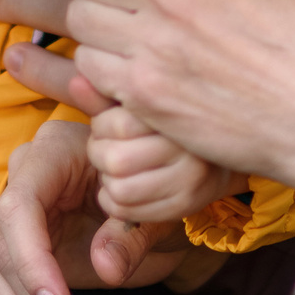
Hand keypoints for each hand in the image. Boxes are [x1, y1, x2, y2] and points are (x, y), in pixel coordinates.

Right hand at [0, 121, 191, 294]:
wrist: (157, 203)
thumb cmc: (157, 196)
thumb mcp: (156, 211)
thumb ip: (130, 234)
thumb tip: (106, 269)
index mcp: (53, 154)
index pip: (20, 208)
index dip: (33, 262)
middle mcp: (23, 182)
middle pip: (4, 253)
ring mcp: (13, 220)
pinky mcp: (11, 252)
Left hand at [89, 103, 249, 223]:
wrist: (217, 151)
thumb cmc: (166, 121)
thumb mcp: (138, 102)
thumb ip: (106, 94)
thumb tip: (76, 83)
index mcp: (178, 110)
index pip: (118, 124)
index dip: (101, 126)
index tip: (108, 124)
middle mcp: (190, 147)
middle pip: (116, 160)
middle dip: (99, 154)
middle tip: (108, 147)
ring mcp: (191, 179)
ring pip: (120, 189)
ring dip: (106, 180)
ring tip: (115, 168)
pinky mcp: (185, 205)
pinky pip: (127, 210)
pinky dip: (111, 201)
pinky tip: (120, 186)